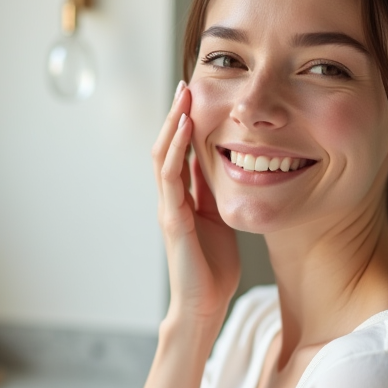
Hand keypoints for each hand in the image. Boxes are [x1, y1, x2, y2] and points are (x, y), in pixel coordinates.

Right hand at [152, 82, 240, 321]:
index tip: (194, 95)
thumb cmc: (214, 268)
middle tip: (186, 84)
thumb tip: (224, 166)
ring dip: (173, 123)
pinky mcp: (171, 218)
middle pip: (167, 146)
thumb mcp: (220, 219)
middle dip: (175, 114)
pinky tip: (185, 127)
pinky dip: (177, 148)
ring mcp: (168, 207)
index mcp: (183, 198)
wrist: (205, 304)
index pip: (179, 152)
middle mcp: (170, 199)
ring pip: (163, 155)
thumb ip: (215, 194)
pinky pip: (171, 176)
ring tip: (183, 95)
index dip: (185, 123)